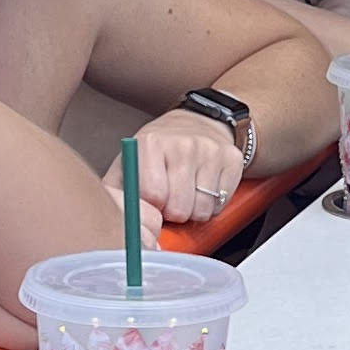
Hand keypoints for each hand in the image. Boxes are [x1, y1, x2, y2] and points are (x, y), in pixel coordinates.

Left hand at [120, 110, 247, 228]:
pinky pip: (222, 203)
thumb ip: (118, 193)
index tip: (153, 199)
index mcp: (151, 143)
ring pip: (202, 209)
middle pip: (179, 207)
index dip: (153, 206)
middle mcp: (182, 144)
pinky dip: (213, 203)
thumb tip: (126, 226)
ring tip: (188, 192)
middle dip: (173, 212)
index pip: (153, 195)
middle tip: (171, 198)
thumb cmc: (159, 152)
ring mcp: (210, 150)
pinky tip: (205, 187)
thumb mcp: (129, 165)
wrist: (197, 122)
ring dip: (194, 210)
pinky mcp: (232, 158)